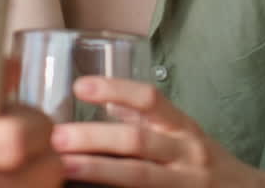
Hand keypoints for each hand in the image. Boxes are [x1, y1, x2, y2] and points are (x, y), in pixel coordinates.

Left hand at [52, 77, 264, 187]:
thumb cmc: (208, 164)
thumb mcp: (183, 135)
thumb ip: (147, 119)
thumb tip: (105, 101)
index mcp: (184, 129)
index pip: (150, 100)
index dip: (115, 89)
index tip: (80, 86)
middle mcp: (187, 155)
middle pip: (137, 142)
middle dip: (94, 138)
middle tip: (56, 137)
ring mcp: (186, 185)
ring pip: (139, 176)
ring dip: (98, 170)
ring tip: (62, 167)